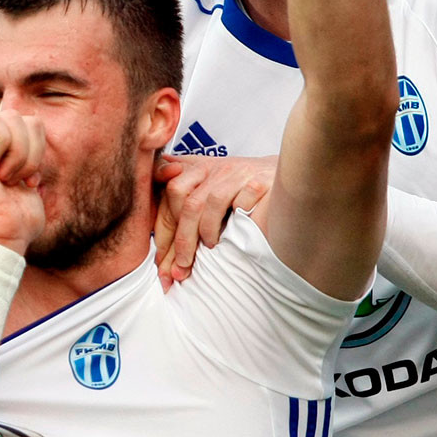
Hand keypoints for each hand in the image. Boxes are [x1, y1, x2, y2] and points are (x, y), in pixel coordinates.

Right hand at [0, 109, 45, 252]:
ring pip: (10, 117)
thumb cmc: (16, 217)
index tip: (28, 179)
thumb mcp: (30, 174)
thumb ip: (29, 149)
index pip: (29, 121)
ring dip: (19, 154)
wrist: (1, 237)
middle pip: (22, 116)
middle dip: (30, 151)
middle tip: (16, 179)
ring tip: (6, 178)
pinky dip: (4, 147)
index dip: (37, 147)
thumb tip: (32, 123)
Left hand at [153, 154, 275, 290]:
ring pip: (210, 201)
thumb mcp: (204, 182)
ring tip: (208, 248)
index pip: (168, 199)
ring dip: (206, 231)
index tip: (163, 268)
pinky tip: (235, 234)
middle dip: (182, 240)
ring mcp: (236, 173)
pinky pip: (243, 199)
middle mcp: (213, 169)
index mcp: (194, 169)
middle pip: (186, 201)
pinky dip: (236, 219)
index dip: (164, 236)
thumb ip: (178, 197)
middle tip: (181, 268)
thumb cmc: (236, 184)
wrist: (280, 170)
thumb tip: (156, 235)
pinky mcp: (259, 181)